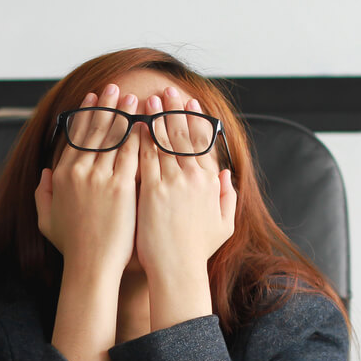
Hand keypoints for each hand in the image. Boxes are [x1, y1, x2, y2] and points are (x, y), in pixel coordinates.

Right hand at [35, 84, 140, 278]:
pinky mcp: (121, 186)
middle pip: (94, 129)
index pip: (75, 136)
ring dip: (123, 113)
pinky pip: (131, 153)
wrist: (91, 265)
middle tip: (113, 87)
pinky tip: (146, 122)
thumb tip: (46, 173)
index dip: (85, 115)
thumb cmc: (73, 247)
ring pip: (113, 136)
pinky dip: (138, 135)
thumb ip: (44, 193)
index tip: (93, 99)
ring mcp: (100, 177)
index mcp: (62, 175)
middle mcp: (79, 171)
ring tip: (132, 97)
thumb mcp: (46, 219)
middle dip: (105, 106)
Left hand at [135, 87, 236, 328]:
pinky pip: (144, 157)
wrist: (177, 271)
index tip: (190, 102)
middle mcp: (192, 178)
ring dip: (156, 116)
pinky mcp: (151, 190)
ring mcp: (171, 182)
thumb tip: (226, 174)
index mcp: (209, 183)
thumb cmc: (196, 252)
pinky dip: (139, 138)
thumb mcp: (223, 225)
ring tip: (149, 98)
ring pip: (163, 141)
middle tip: (167, 90)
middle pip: (183, 134)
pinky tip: (133, 124)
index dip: (195, 120)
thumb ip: (227, 196)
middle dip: (174, 109)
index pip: (203, 142)